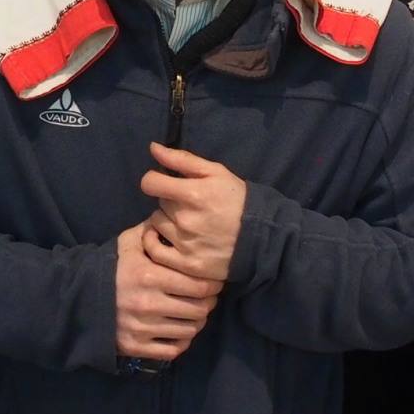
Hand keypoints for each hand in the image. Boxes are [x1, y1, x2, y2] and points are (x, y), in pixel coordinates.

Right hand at [116, 224, 219, 361]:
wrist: (78, 298)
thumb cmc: (110, 268)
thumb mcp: (128, 243)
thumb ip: (152, 232)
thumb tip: (176, 222)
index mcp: (150, 276)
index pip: (200, 286)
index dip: (212, 284)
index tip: (212, 282)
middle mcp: (148, 304)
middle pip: (199, 310)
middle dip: (207, 304)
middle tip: (206, 299)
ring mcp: (142, 328)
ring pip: (189, 331)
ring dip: (196, 322)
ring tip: (193, 314)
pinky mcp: (136, 347)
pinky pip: (173, 350)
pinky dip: (181, 341)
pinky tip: (178, 331)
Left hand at [139, 143, 246, 284]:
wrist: (262, 237)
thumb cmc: (238, 200)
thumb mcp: (216, 172)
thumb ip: (182, 159)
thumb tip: (152, 148)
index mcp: (194, 194)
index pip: (150, 183)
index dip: (155, 180)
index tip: (165, 183)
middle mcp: (186, 220)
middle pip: (158, 203)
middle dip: (170, 200)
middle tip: (188, 205)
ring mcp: (186, 244)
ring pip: (156, 224)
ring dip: (166, 220)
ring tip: (185, 222)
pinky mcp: (187, 265)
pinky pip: (155, 251)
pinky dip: (156, 242)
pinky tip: (168, 238)